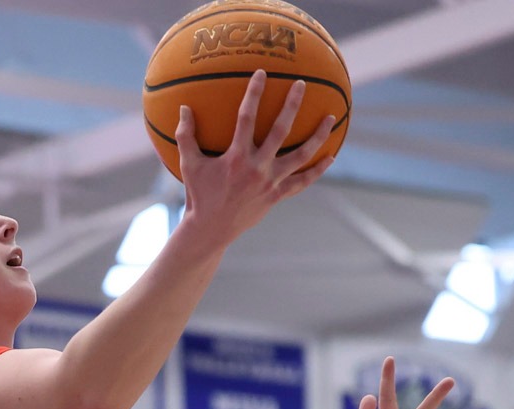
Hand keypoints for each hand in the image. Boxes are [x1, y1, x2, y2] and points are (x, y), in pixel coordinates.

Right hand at [175, 71, 336, 246]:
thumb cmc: (198, 195)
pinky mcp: (277, 195)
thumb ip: (185, 135)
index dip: (254, 94)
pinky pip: (302, 182)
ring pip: (300, 156)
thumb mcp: (188, 165)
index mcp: (236, 157)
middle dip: (291, 105)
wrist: (211, 230)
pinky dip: (317, 170)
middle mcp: (257, 167)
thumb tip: (183, 107)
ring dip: (317, 136)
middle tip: (301, 84)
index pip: (246, 117)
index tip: (262, 73)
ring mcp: (270, 182)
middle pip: (280, 130)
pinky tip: (331, 157)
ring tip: (331, 118)